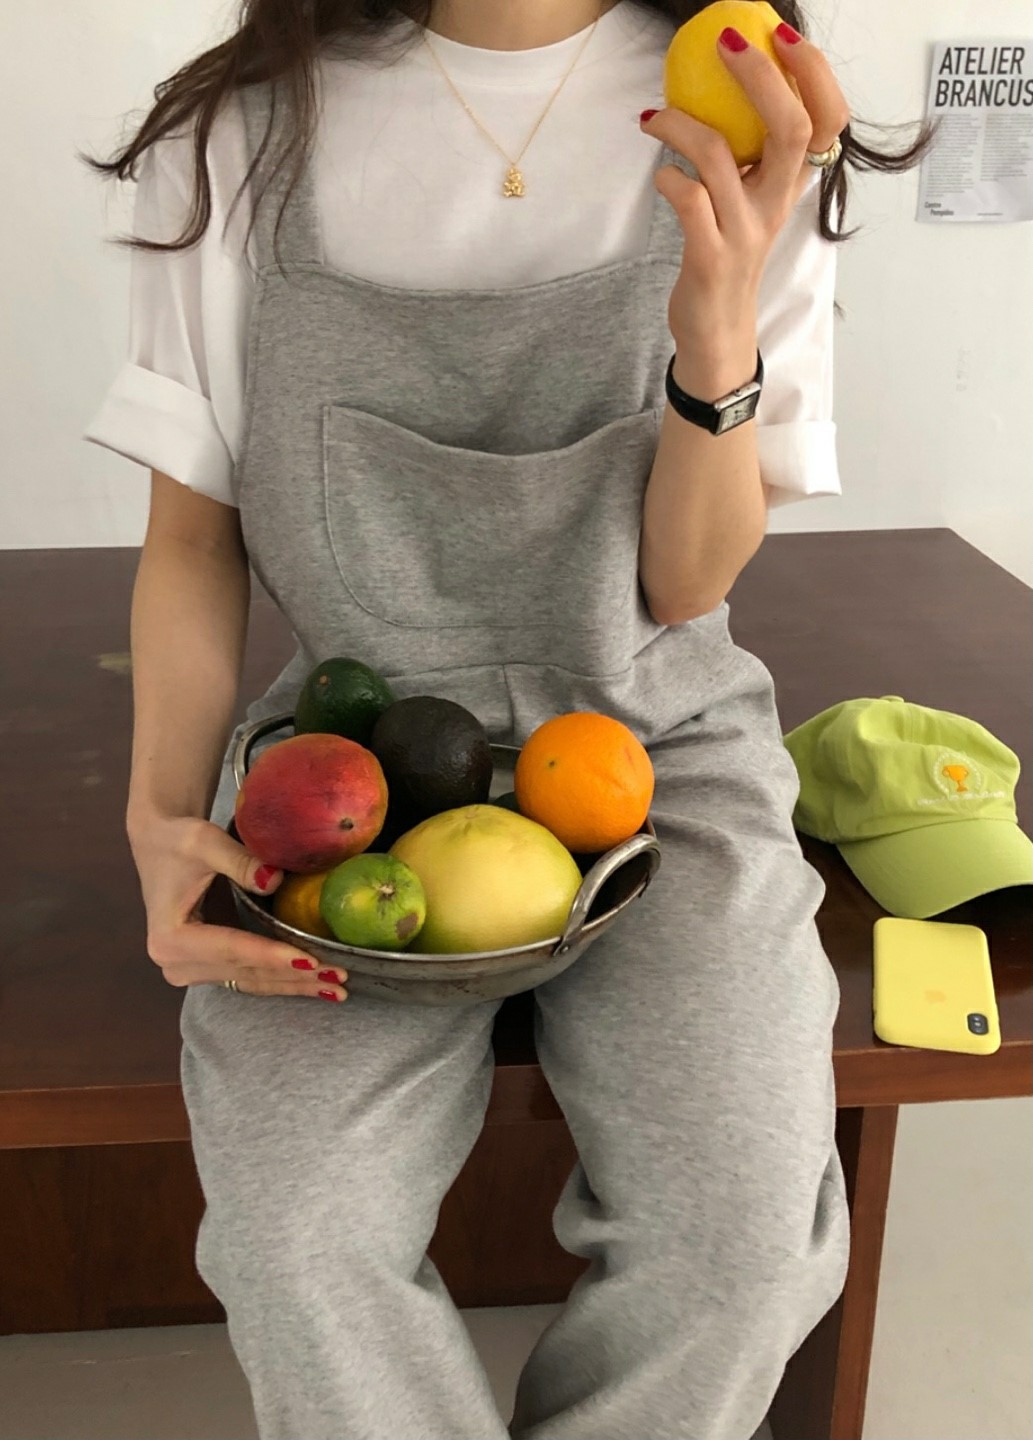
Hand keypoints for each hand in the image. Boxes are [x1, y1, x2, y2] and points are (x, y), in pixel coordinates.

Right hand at [128, 814, 348, 1000]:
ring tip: (338, 988)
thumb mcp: (203, 841)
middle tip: (340, 977)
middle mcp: (176, 963)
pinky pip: (250, 978)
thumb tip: (274, 879)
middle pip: (246, 972)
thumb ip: (238, 860)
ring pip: (252, 982)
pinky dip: (283, 980)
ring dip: (296, 985)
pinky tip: (317, 984)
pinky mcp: (207, 968)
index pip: (232, 949)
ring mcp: (191, 971)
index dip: (272, 955)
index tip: (311, 960)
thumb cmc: (178, 841)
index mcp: (170, 938)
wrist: (159, 845)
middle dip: (295, 976)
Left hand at [640, 21, 849, 388]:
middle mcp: (775, 205)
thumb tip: (730, 85)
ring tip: (655, 116)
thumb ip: (751, 154)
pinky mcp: (710, 258)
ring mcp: (744, 233)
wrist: (718, 332)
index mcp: (790, 186)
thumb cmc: (728, 255)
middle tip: (727, 42)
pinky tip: (661, 174)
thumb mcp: (751, 202)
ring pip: (721, 158)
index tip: (782, 36)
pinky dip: (668, 178)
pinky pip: (687, 201)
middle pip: (790, 128)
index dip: (815, 74)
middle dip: (761, 76)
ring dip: (682, 125)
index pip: (828, 121)